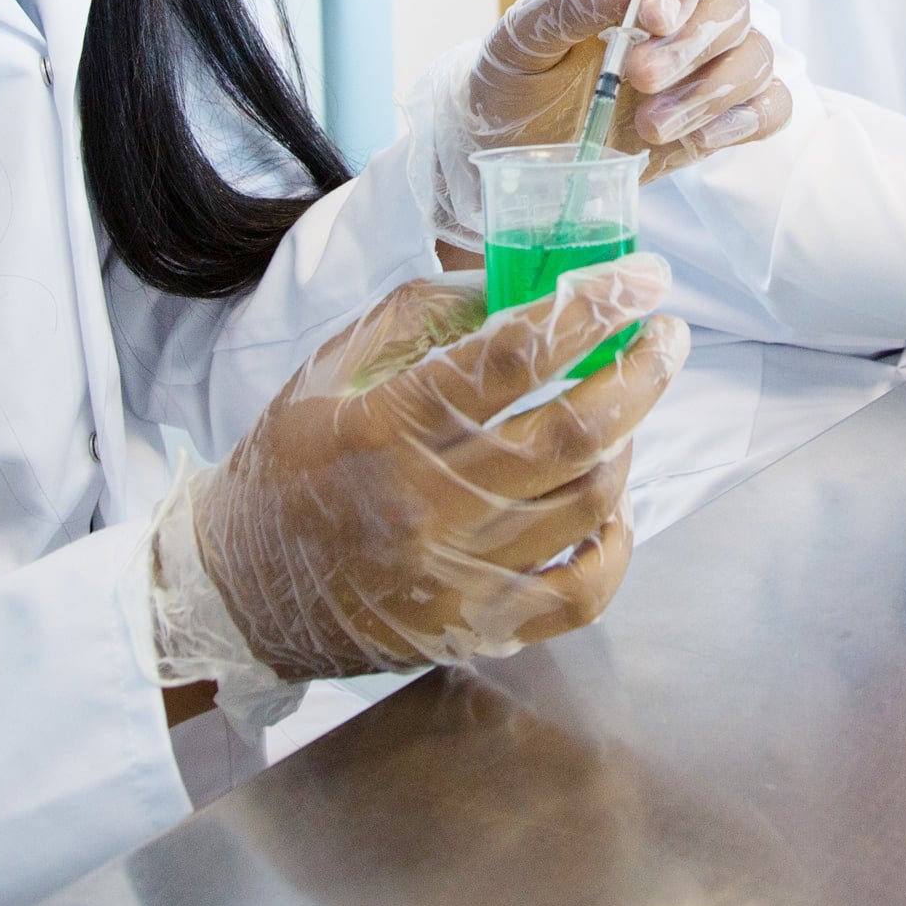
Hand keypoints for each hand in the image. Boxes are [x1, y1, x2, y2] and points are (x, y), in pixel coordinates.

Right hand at [182, 258, 682, 679]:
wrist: (238, 593)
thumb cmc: (287, 467)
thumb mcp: (330, 368)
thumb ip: (420, 316)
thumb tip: (515, 282)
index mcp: (390, 426)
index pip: (517, 353)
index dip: (593, 306)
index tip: (641, 277)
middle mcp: (432, 504)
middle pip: (575, 427)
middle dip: (640, 369)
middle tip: (666, 335)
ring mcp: (462, 576)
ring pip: (590, 500)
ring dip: (627, 440)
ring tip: (625, 406)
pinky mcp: (480, 628)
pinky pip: (583, 591)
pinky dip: (616, 541)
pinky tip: (611, 502)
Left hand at [466, 0, 790, 178]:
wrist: (514, 154)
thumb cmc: (515, 84)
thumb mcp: (521, 40)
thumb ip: (574, 1)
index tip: (651, 17)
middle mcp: (683, 17)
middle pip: (731, 6)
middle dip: (690, 45)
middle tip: (639, 79)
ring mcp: (707, 68)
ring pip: (756, 58)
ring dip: (710, 93)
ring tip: (649, 126)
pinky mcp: (720, 118)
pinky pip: (771, 107)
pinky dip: (745, 120)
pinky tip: (699, 138)